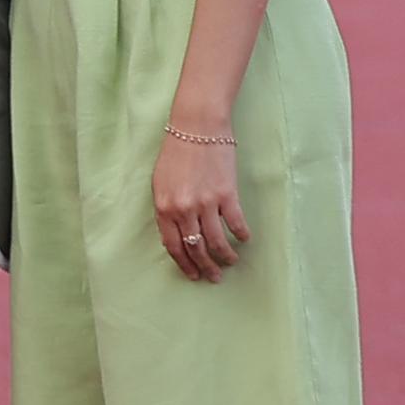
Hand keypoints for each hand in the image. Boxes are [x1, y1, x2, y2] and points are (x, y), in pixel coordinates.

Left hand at [151, 124, 245, 280]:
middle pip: (195, 248)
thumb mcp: (160, 182)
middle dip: (205, 267)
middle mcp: (183, 208)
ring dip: (225, 256)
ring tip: (230, 262)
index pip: (173, 245)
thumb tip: (176, 232)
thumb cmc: (176, 152)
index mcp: (164, 206)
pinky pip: (236, 223)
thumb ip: (166, 208)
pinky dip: (241, 235)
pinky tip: (244, 239)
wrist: (197, 127)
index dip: (184, 264)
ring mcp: (206, 202)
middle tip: (213, 277)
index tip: (192, 274)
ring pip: (216, 241)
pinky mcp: (227, 194)